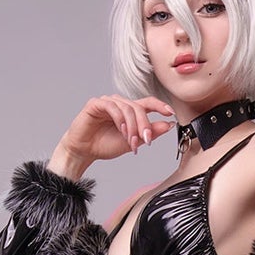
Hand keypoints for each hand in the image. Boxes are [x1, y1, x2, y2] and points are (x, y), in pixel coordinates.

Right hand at [54, 96, 175, 173]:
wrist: (84, 152)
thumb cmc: (104, 145)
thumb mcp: (133, 141)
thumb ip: (150, 133)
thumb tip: (168, 124)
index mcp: (129, 112)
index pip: (148, 103)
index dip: (160, 105)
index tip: (170, 113)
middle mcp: (120, 104)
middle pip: (139, 107)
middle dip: (144, 125)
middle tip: (146, 140)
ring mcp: (108, 102)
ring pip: (127, 108)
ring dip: (132, 126)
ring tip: (131, 141)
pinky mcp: (96, 104)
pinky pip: (112, 106)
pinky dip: (119, 119)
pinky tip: (122, 130)